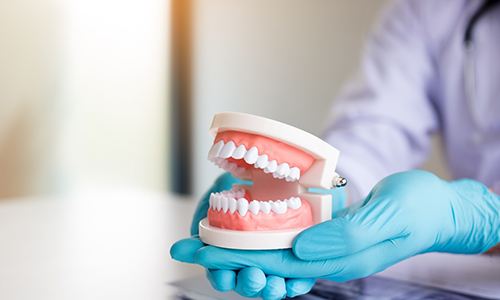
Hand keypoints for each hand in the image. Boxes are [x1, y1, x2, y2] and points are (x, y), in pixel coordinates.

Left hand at [172, 170, 498, 297]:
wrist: (438, 210)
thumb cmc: (418, 210)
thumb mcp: (389, 217)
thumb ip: (345, 236)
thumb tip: (300, 245)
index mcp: (336, 259)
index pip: (273, 261)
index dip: (232, 255)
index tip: (197, 247)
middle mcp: (324, 258)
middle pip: (264, 258)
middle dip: (222, 252)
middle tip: (183, 243)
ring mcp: (324, 246)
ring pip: (271, 249)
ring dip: (235, 244)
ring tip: (201, 235)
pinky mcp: (327, 233)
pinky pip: (286, 235)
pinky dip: (259, 231)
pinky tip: (241, 224)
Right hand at [172, 174, 345, 298]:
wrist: (265, 174)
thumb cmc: (235, 192)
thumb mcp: (217, 206)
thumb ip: (201, 231)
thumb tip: (178, 251)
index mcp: (227, 255)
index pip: (223, 275)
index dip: (222, 278)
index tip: (224, 276)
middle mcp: (249, 262)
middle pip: (247, 282)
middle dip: (249, 284)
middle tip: (254, 277)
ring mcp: (272, 262)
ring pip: (270, 283)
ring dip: (272, 287)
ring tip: (274, 283)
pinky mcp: (295, 259)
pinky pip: (297, 276)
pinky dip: (296, 281)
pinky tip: (295, 280)